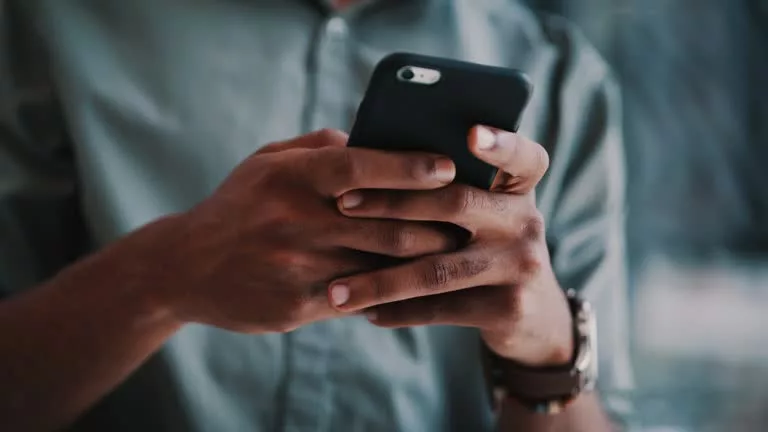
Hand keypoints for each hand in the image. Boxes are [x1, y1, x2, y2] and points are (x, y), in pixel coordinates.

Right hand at [162, 129, 458, 333]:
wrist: (185, 268)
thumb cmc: (238, 206)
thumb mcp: (266, 162)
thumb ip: (319, 147)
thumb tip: (374, 140)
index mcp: (288, 177)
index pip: (359, 167)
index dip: (407, 166)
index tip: (446, 167)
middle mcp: (294, 220)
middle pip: (385, 222)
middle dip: (436, 223)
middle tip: (470, 220)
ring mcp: (296, 266)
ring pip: (381, 264)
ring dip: (424, 260)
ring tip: (456, 253)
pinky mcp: (297, 306)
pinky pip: (361, 298)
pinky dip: (393, 291)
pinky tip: (416, 287)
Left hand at [327, 126, 573, 366]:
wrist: (530, 313)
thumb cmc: (482, 244)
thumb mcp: (483, 210)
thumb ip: (448, 187)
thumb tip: (371, 158)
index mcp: (520, 186)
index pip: (522, 156)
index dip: (501, 144)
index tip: (471, 133)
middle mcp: (526, 221)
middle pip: (457, 203)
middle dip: (392, 202)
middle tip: (340, 204)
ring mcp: (521, 265)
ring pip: (439, 269)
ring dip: (381, 281)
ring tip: (336, 290)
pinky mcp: (510, 307)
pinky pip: (442, 308)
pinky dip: (399, 310)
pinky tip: (364, 311)